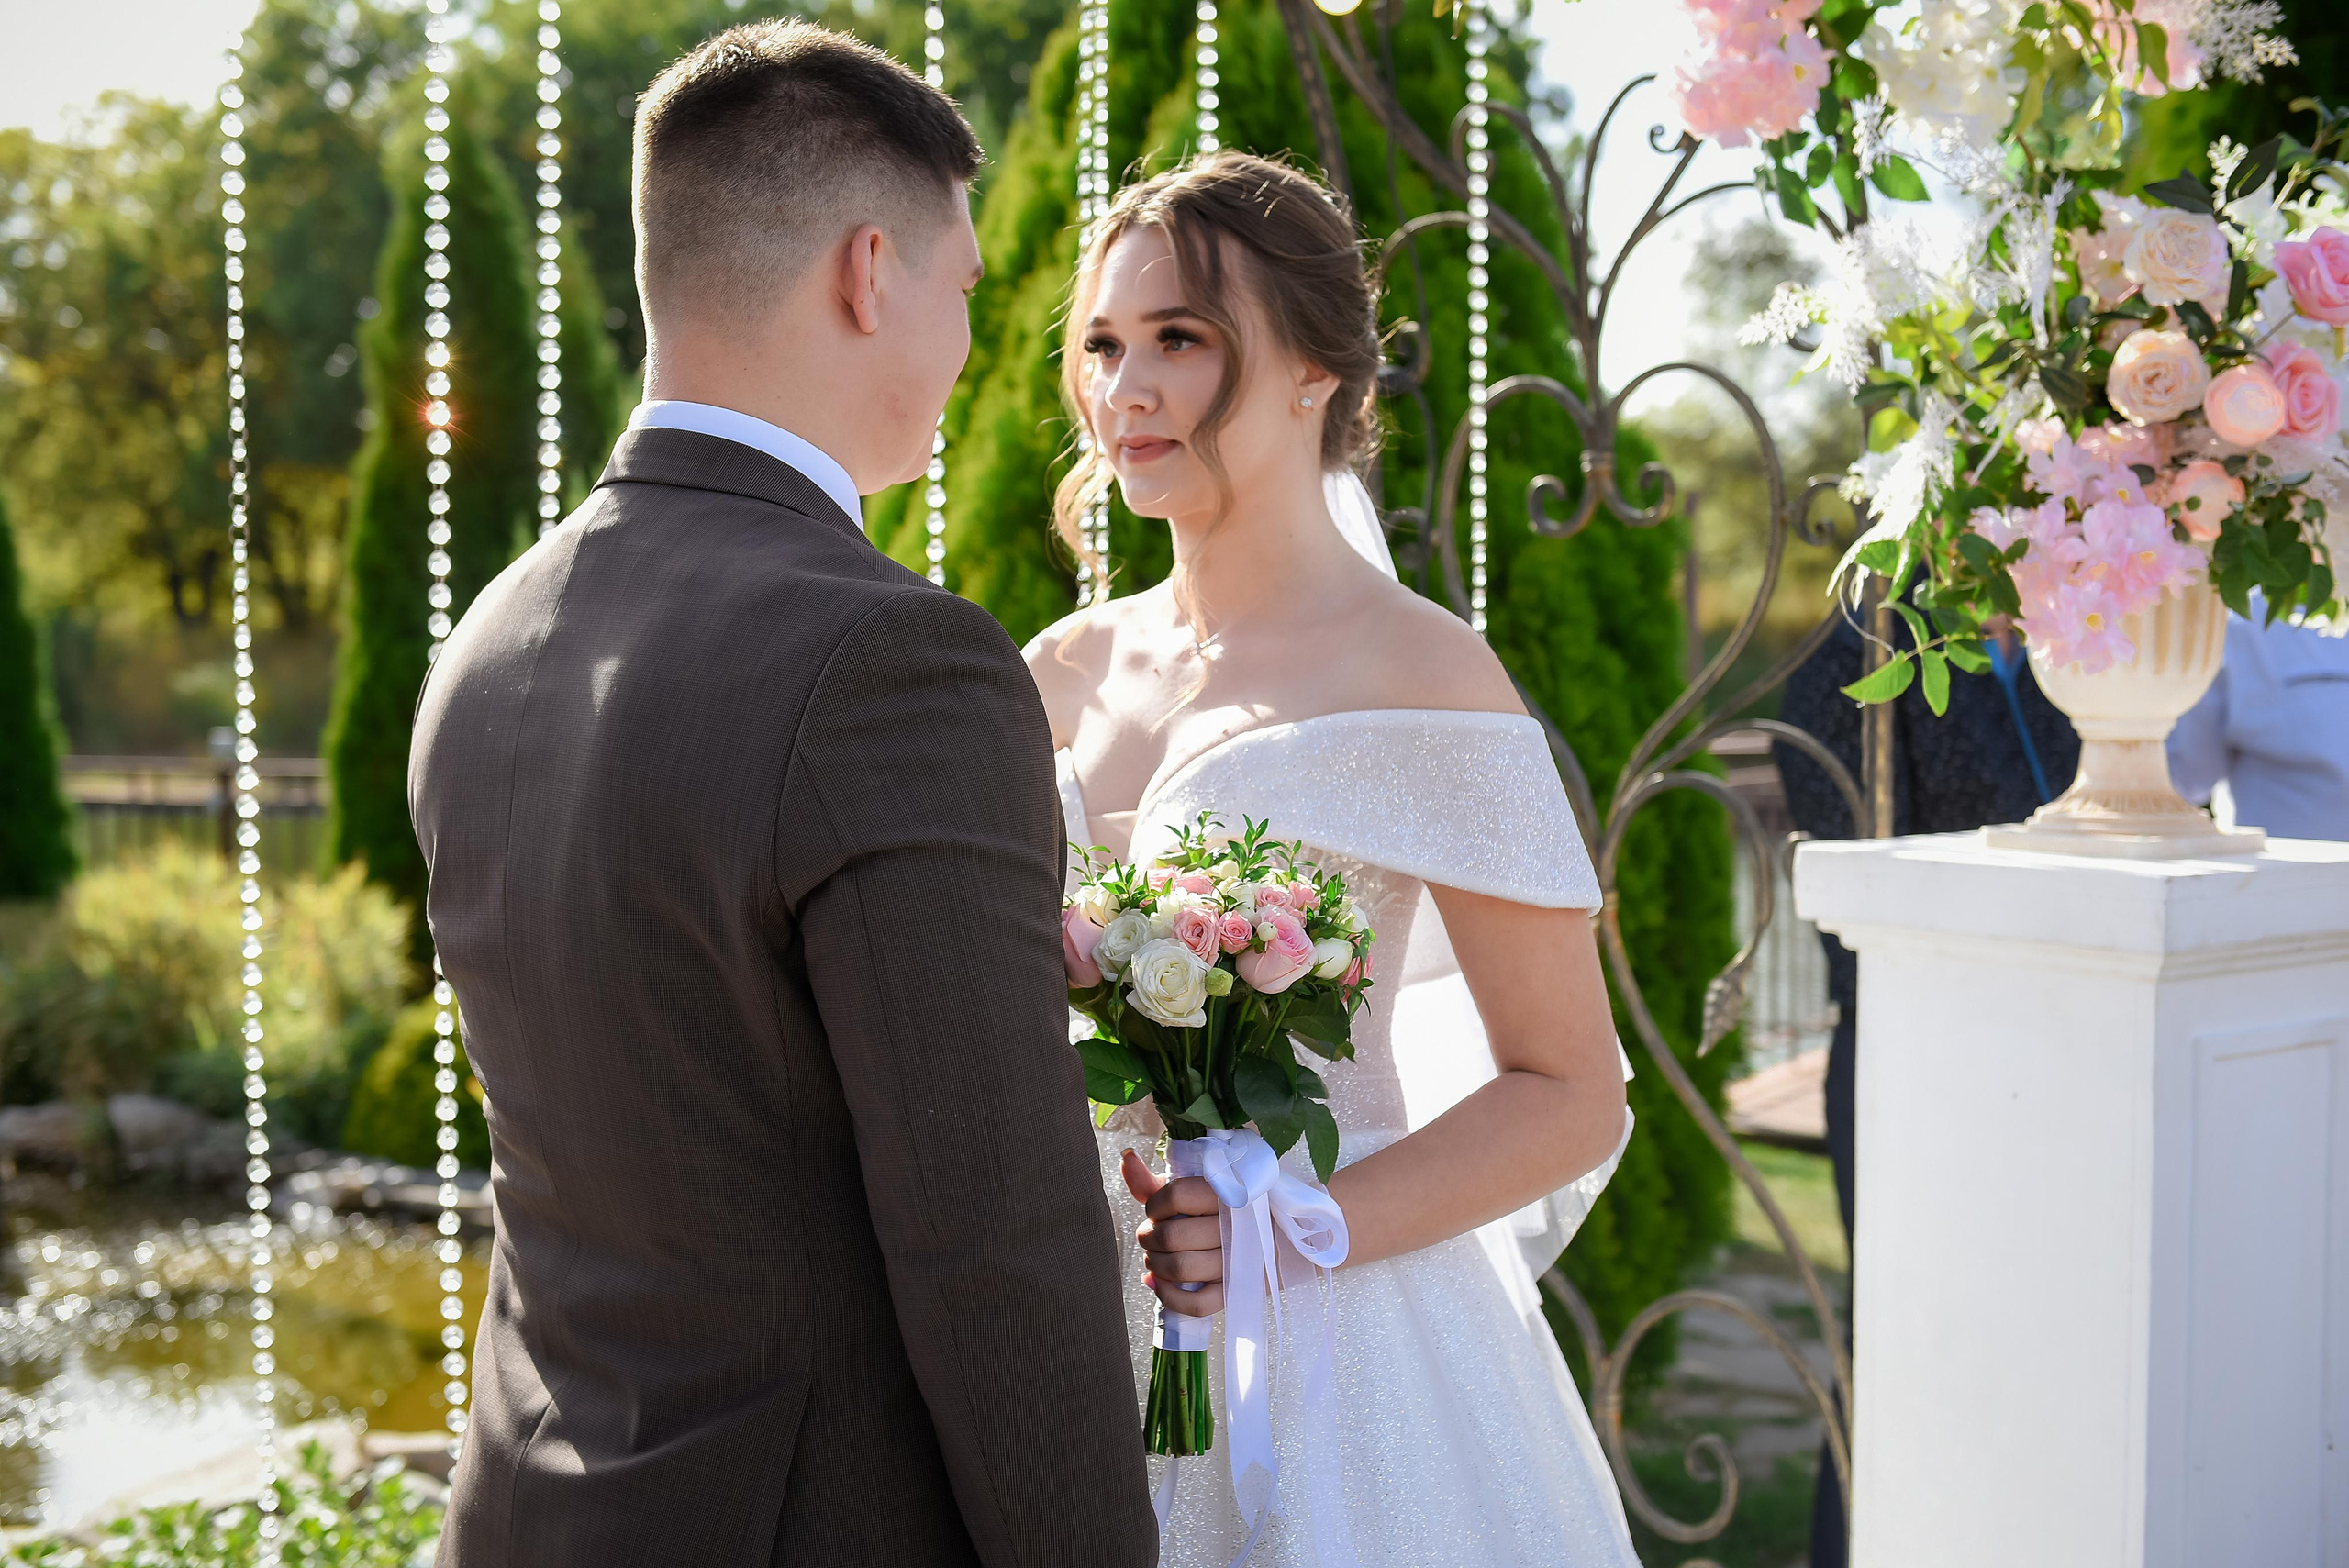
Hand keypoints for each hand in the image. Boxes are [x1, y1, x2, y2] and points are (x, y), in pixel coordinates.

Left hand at [1120, 1147, 1224, 1315]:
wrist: (1278, 1233)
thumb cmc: (1226, 1208)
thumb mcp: (1195, 1188)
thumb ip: (1156, 1179)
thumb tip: (1126, 1159)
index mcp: (1227, 1192)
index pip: (1176, 1196)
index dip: (1154, 1206)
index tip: (1155, 1210)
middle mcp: (1235, 1225)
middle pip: (1172, 1236)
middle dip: (1149, 1238)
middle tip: (1149, 1235)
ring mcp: (1238, 1261)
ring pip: (1181, 1269)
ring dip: (1155, 1265)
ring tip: (1153, 1257)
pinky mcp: (1236, 1289)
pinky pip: (1197, 1304)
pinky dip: (1169, 1296)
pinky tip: (1159, 1283)